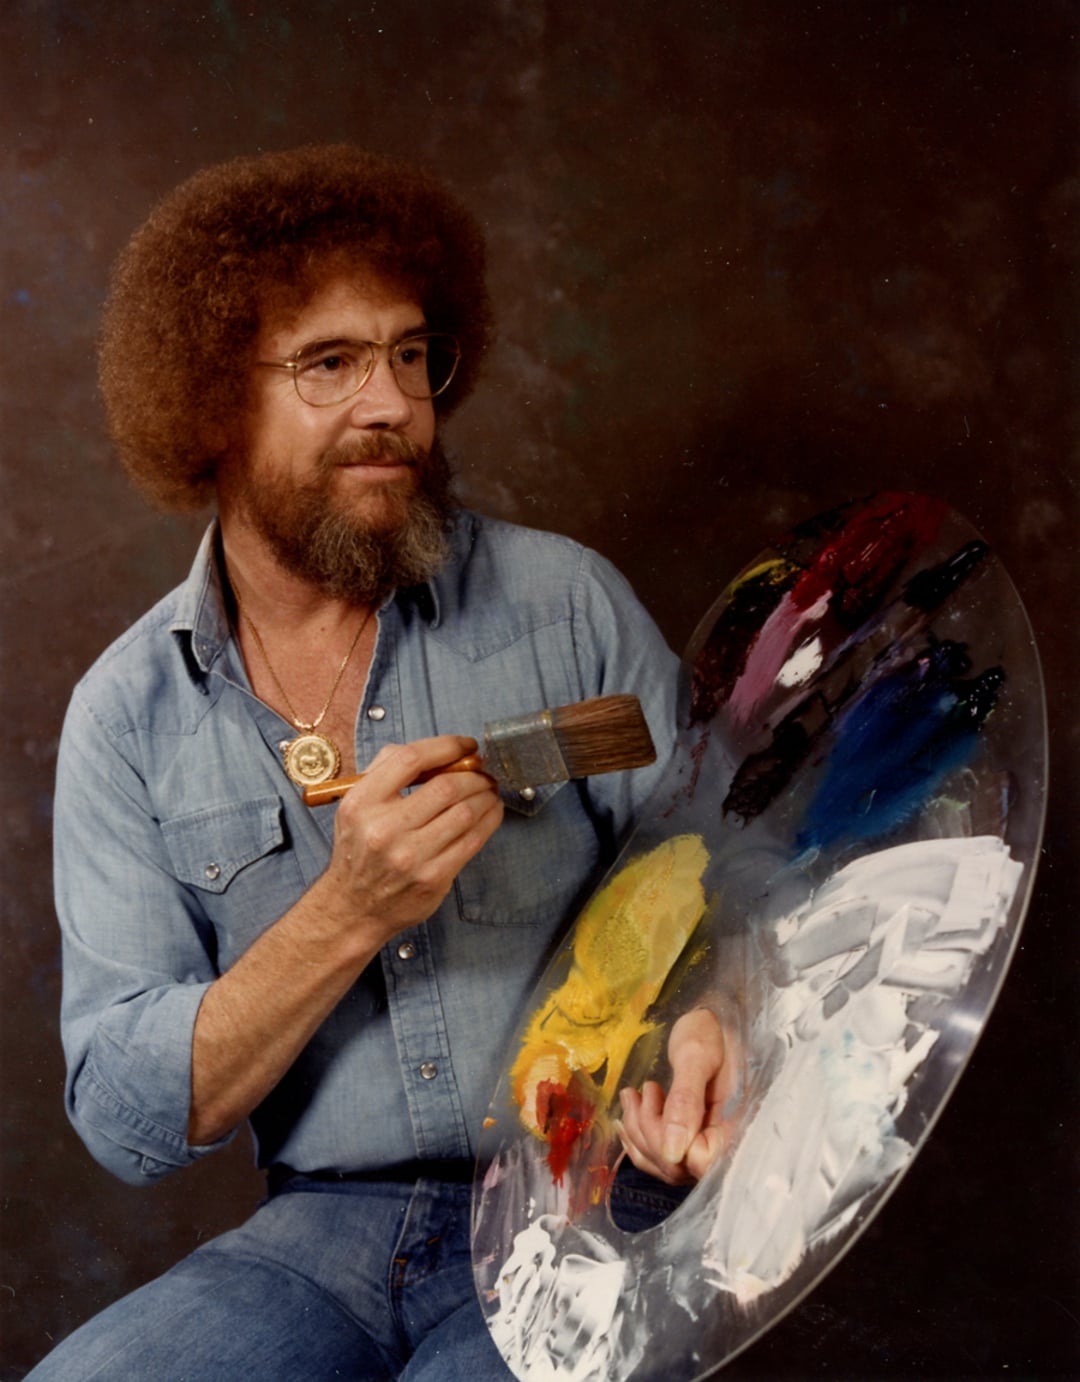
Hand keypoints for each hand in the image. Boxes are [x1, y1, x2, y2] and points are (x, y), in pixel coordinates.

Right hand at [323, 734, 503, 950]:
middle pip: (446, 786)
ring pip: (465, 813)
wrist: (354, 907)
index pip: (410, 759)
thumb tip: (436, 751)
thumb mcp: (356, 805)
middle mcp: (384, 829)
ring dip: (486, 796)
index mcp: (362, 803)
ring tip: (490, 791)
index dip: (447, 746)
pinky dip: (490, 820)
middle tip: (484, 773)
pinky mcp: (433, 878)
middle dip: (475, 775)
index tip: (466, 745)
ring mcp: (410, 856)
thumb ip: (385, 770)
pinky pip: (473, 840)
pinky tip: (491, 812)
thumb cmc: (360, 849)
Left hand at [618, 1007, 738, 1184]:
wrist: (715, 1020)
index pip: (700, 1162)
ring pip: (664, 1164)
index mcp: (734, 1124)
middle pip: (677, 1167)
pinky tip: (625, 1119)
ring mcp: (706, 1142)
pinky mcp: (691, 1138)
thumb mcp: (696, 1055)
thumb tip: (672, 1153)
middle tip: (637, 1091)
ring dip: (638, 1133)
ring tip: (631, 1095)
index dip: (668, 1143)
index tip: (656, 1097)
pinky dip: (638, 1140)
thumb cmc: (710, 1029)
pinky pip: (661, 1156)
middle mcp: (722, 1142)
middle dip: (647, 1131)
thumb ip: (686, 1101)